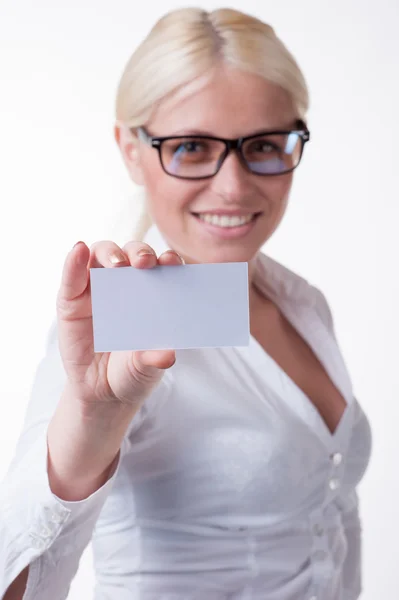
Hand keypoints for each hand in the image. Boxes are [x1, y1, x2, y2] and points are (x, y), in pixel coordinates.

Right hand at [56, 240, 182, 413]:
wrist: (102, 394)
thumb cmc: (132, 371)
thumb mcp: (145, 368)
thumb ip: (154, 359)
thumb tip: (167, 355)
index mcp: (152, 294)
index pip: (162, 267)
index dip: (168, 260)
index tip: (172, 262)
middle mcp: (126, 284)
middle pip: (132, 254)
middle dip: (140, 253)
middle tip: (145, 263)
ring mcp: (97, 289)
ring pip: (102, 255)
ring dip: (110, 253)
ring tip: (117, 264)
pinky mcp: (71, 299)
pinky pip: (72, 275)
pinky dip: (73, 260)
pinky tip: (78, 250)